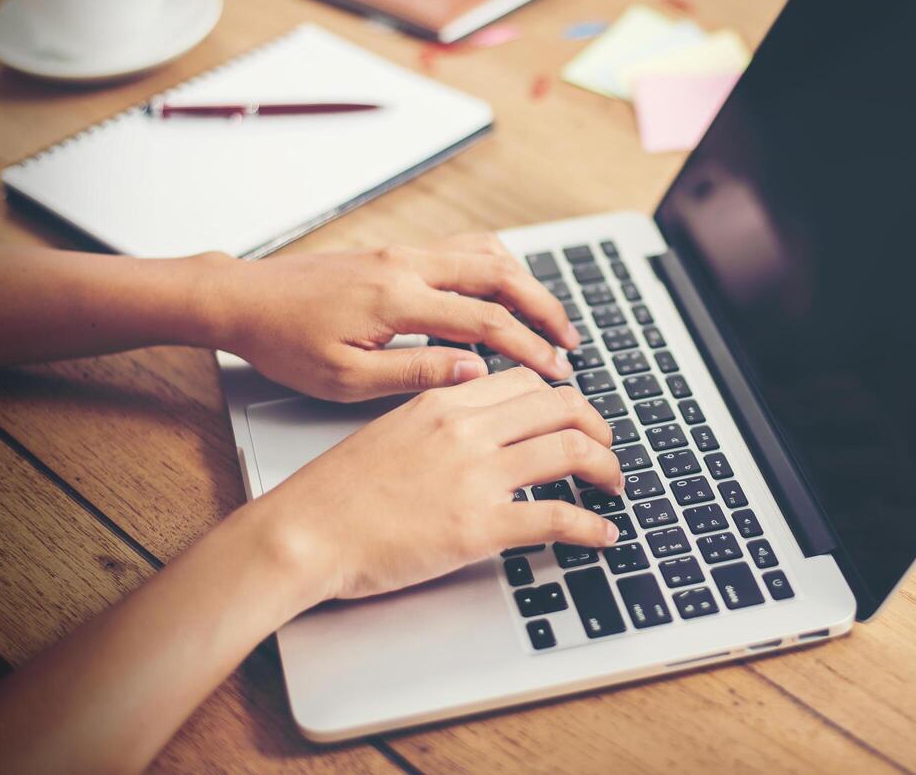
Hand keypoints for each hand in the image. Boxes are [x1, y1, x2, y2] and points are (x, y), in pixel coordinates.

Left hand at [210, 233, 581, 401]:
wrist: (243, 299)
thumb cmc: (285, 342)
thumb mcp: (345, 378)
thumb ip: (416, 371)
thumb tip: (475, 370)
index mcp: (398, 299)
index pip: (486, 320)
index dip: (529, 347)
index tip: (555, 371)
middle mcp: (407, 265)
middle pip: (500, 275)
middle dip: (544, 308)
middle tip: (571, 341)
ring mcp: (403, 252)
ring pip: (485, 254)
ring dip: (524, 283)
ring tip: (547, 318)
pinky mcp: (395, 252)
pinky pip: (462, 248)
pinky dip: (496, 267)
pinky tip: (503, 291)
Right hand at [256, 367, 622, 603]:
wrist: (302, 532)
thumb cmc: (334, 492)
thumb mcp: (389, 431)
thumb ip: (437, 420)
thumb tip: (475, 426)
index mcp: (443, 401)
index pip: (524, 381)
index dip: (560, 395)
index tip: (573, 413)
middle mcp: (466, 429)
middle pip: (560, 406)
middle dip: (597, 426)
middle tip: (605, 448)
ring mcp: (475, 475)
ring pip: (570, 450)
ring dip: (604, 467)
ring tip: (613, 485)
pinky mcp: (478, 525)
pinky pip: (557, 517)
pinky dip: (592, 526)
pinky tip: (602, 535)